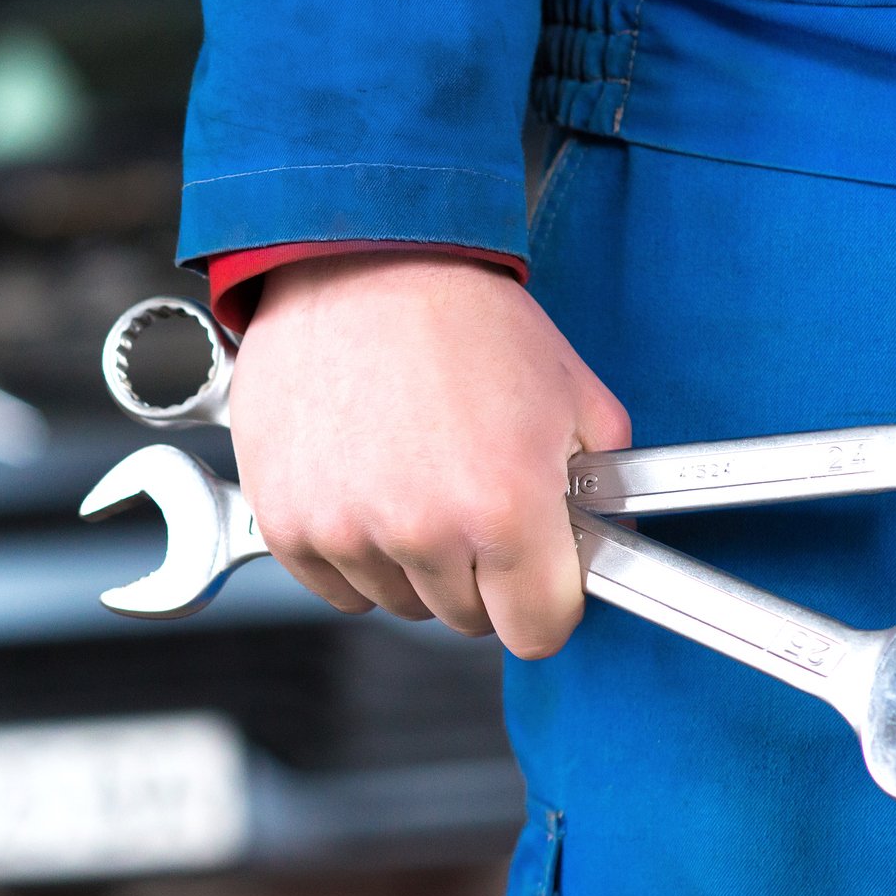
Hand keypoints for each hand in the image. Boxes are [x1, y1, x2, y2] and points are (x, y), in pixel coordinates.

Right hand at [230, 253, 630, 658]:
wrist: (361, 263)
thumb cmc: (461, 317)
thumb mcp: (574, 393)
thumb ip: (602, 487)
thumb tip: (607, 544)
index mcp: (504, 508)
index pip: (537, 632)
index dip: (545, 603)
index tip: (536, 578)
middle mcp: (421, 530)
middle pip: (466, 620)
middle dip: (479, 574)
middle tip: (470, 497)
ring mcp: (345, 531)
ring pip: (398, 603)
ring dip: (412, 562)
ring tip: (412, 476)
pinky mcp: (288, 523)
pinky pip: (334, 586)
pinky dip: (353, 552)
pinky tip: (365, 485)